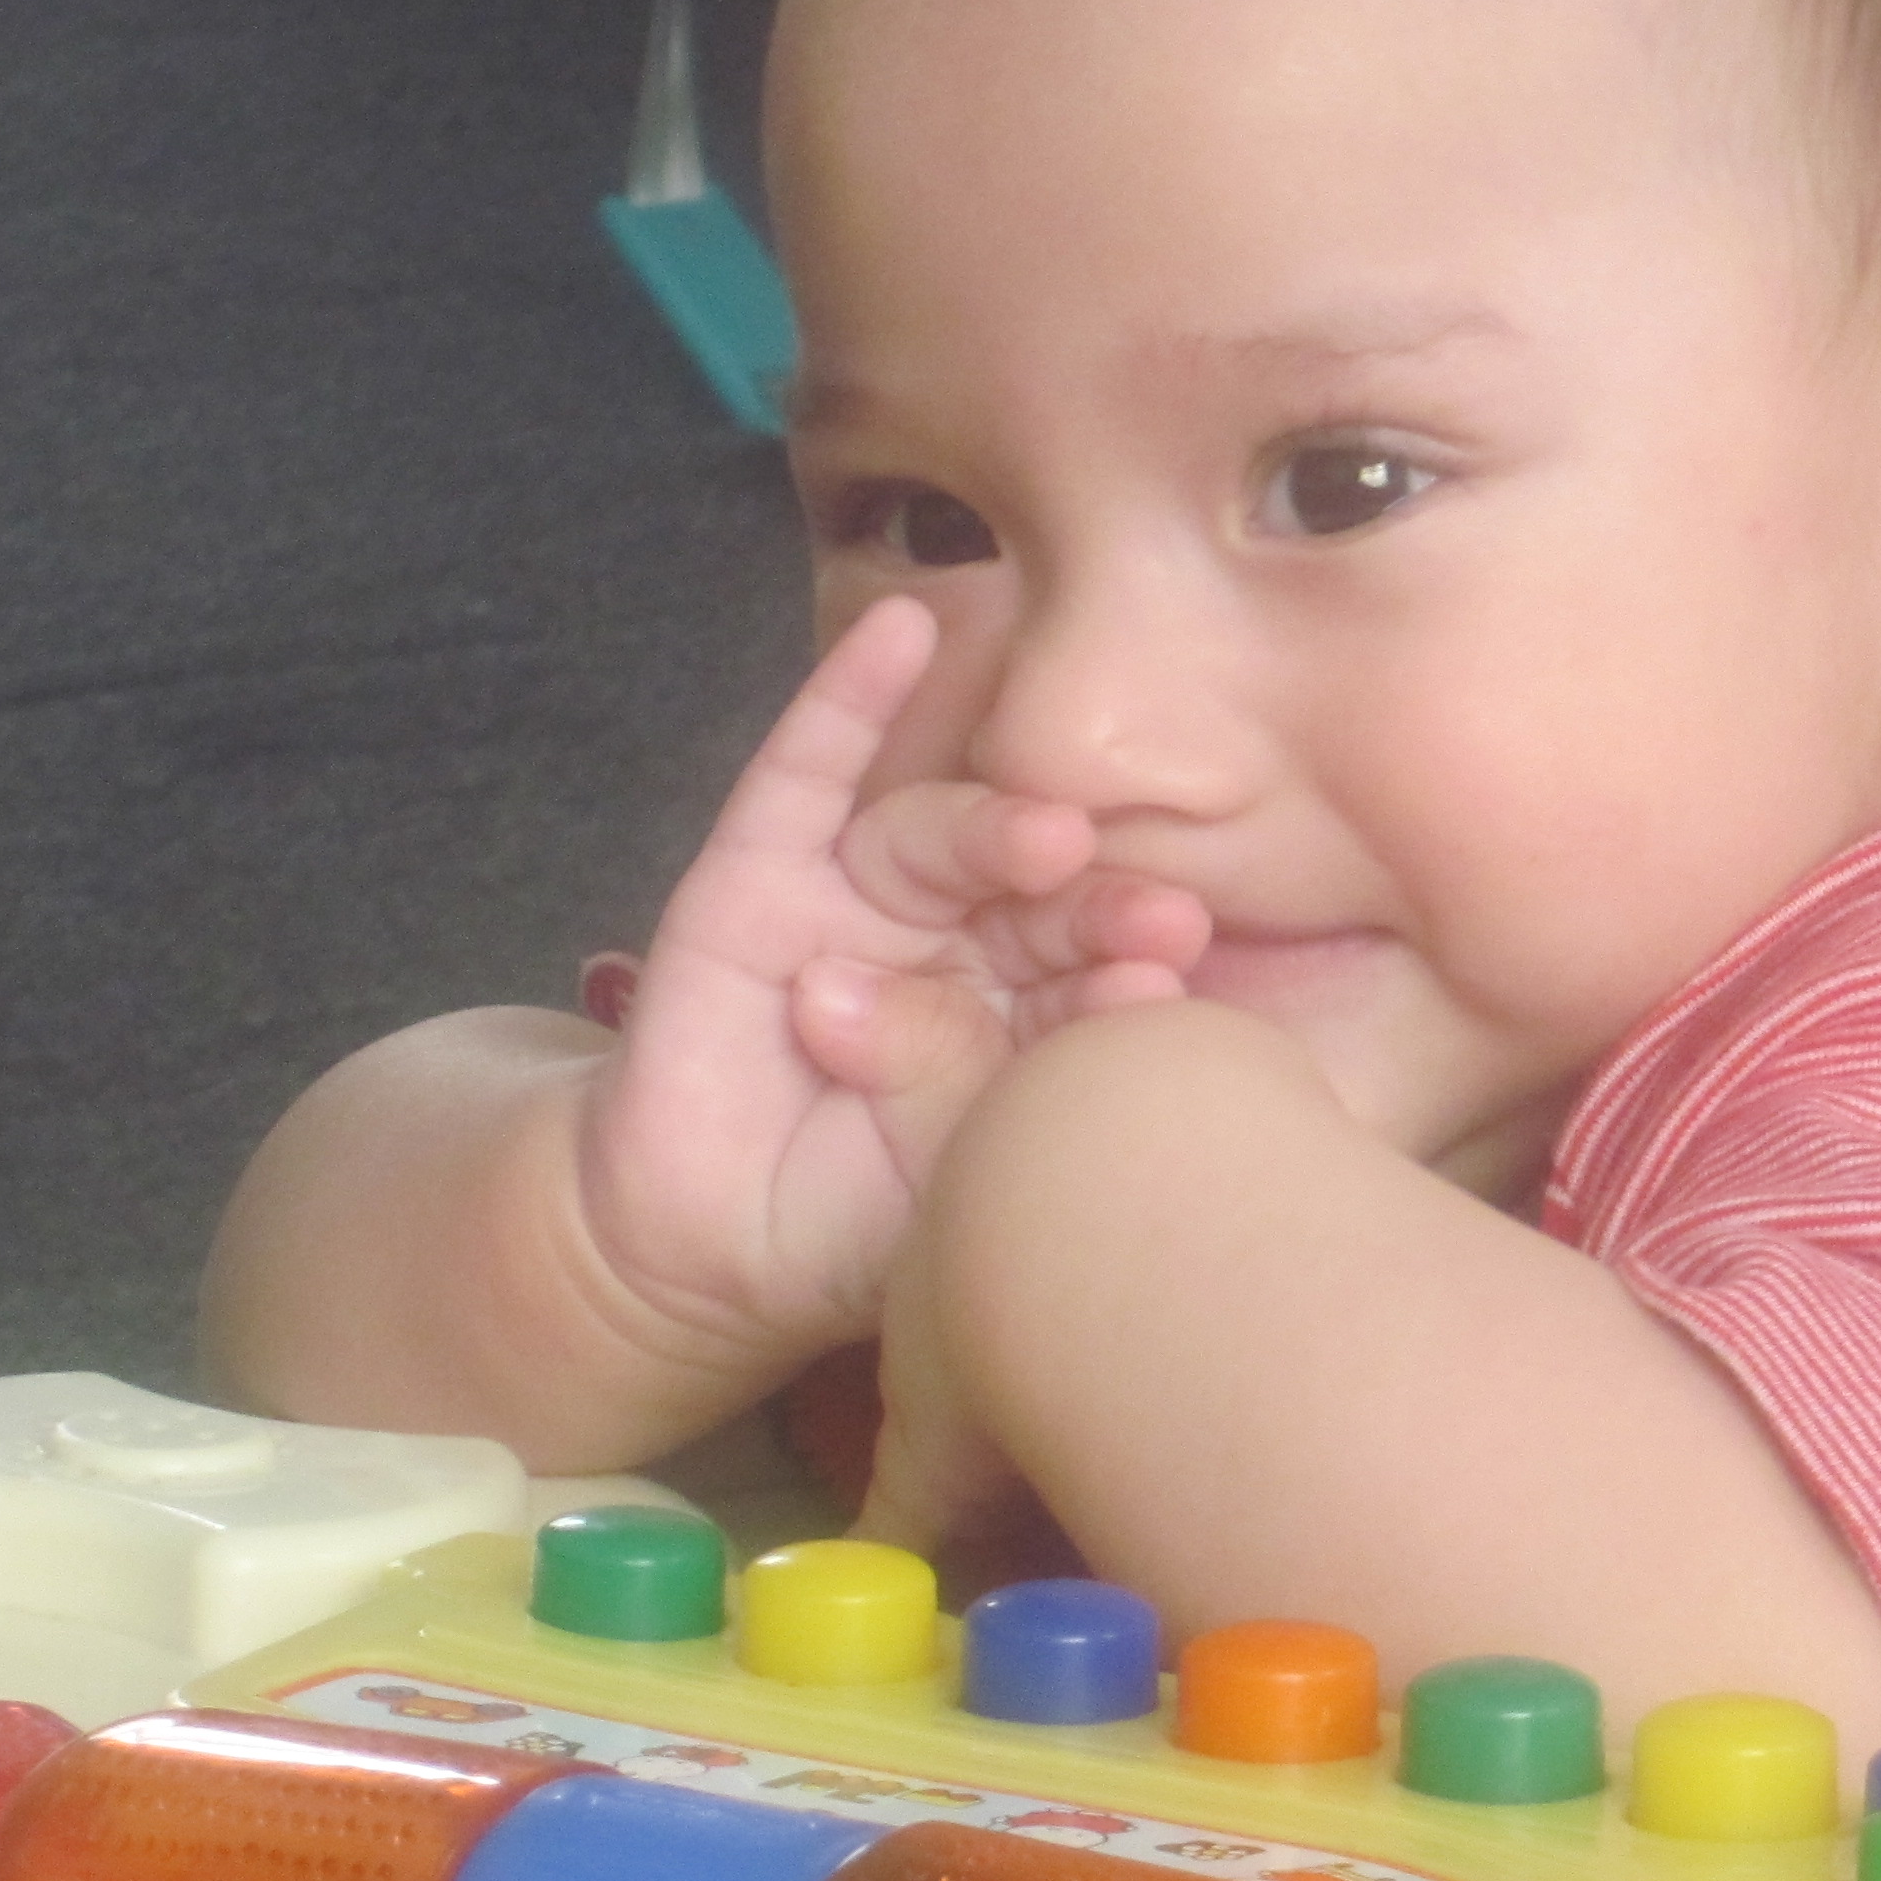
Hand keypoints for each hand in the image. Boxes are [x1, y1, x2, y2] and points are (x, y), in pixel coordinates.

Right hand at [576, 598, 1201, 1361]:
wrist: (699, 1251)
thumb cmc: (864, 1220)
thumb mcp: (965, 1175)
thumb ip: (1032, 1104)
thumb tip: (1144, 1020)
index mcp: (1024, 1003)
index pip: (1087, 971)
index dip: (1128, 973)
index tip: (1181, 986)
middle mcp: (952, 935)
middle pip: (1030, 895)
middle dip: (1090, 901)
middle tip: (1158, 914)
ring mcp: (854, 896)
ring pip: (933, 839)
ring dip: (992, 825)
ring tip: (1051, 834)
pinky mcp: (753, 875)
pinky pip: (803, 771)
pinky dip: (849, 697)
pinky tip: (899, 629)